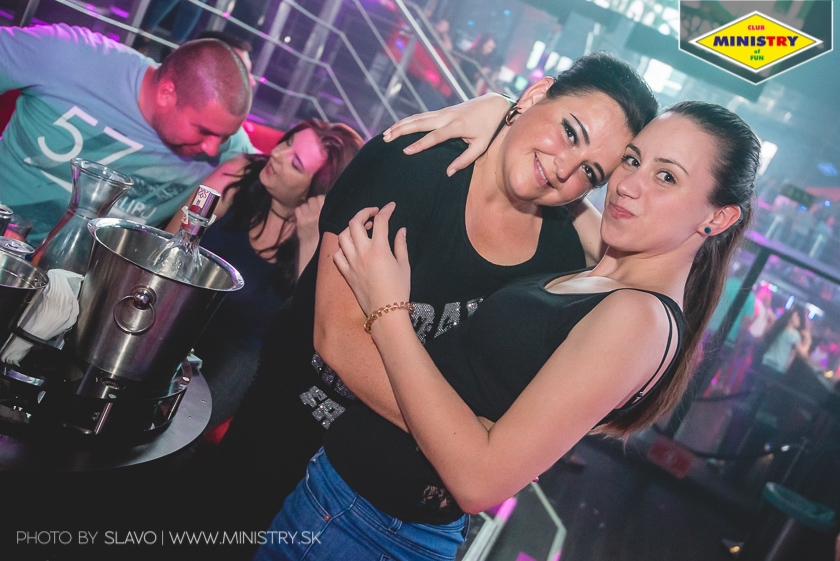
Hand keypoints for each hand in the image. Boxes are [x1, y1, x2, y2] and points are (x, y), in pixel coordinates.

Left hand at [295, 195, 324, 246]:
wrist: (314, 248)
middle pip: (312, 199)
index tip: (320, 205)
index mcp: (326, 214)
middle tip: (313, 210)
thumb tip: (323, 198)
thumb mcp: (329, 221)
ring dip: (306, 208)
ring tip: (308, 215)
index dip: (320, 200)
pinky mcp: (300, 221)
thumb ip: (327, 209)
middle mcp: (317, 214)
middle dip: (312, 203)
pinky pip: (298, 209)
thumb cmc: (322, 233)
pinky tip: (302, 217)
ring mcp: (308, 218)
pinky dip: (299, 212)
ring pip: (305, 204)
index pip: (321, 197)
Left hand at [333, 202, 410, 315]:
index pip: (380, 221)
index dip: (386, 210)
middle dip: (364, 212)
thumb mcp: (404, 266)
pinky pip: (337, 255)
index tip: (391, 206)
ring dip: (351, 228)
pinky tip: (351, 248)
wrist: (386, 313)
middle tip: (373, 213)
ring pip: (342, 236)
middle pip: (355, 222)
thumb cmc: (399, 290)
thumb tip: (401, 230)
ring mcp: (351, 263)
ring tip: (361, 229)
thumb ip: (401, 245)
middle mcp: (362, 253)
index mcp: (379, 249)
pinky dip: (342, 248)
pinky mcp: (346, 273)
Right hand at [383, 93, 510, 175]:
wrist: (494, 105)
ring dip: (401, 124)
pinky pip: (421, 116)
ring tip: (386, 134)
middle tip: (386, 139)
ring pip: (417, 117)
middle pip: (420, 122)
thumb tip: (448, 173)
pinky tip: (398, 127)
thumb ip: (464, 160)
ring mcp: (443, 112)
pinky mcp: (442, 111)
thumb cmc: (488, 129)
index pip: (434, 137)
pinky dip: (408, 121)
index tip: (405, 151)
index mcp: (457, 126)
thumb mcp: (481, 147)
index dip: (419, 144)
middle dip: (401, 130)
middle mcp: (447, 116)